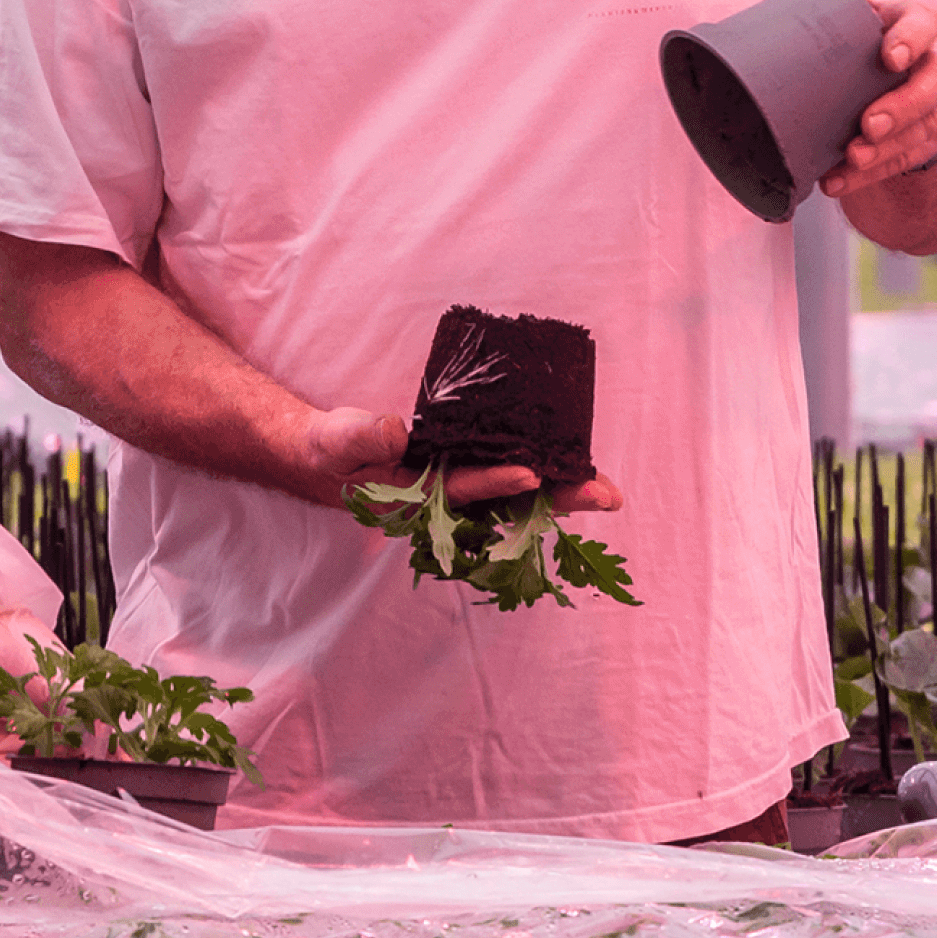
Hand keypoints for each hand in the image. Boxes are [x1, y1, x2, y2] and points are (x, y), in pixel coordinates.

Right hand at [282, 401, 626, 515]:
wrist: (329, 459)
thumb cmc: (332, 450)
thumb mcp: (336, 439)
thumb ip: (360, 436)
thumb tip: (394, 431)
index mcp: (412, 499)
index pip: (460, 492)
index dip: (495, 484)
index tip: (532, 475)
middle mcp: (444, 504)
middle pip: (507, 507)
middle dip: (556, 501)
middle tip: (606, 496)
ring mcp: (459, 494)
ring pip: (517, 499)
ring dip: (561, 494)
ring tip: (607, 491)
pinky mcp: (467, 477)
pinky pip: (511, 481)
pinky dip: (544, 477)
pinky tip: (574, 468)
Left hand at [810, 0, 936, 197]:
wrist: (895, 75)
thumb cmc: (865, 38)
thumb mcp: (848, 14)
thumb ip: (813, 2)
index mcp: (911, 24)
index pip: (925, 23)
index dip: (912, 39)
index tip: (889, 58)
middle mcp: (931, 64)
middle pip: (935, 84)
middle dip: (904, 107)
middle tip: (869, 125)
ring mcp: (933, 106)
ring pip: (922, 129)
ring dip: (886, 150)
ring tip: (852, 159)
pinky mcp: (923, 140)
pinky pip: (902, 161)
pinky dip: (868, 176)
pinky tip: (837, 181)